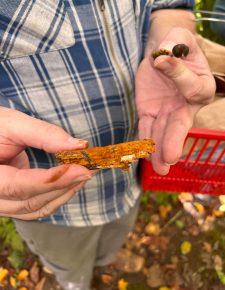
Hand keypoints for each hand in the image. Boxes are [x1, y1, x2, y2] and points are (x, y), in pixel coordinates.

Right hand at [0, 107, 92, 219]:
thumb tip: (79, 146)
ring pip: (34, 209)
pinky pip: (34, 208)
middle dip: (63, 187)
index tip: (81, 170)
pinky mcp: (10, 203)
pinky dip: (56, 197)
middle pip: (29, 202)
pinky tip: (71, 182)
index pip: (18, 186)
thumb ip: (43, 134)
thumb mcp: (10, 123)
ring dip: (62, 194)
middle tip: (89, 169)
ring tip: (83, 174)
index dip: (52, 181)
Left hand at [136, 27, 215, 174]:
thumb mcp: (179, 39)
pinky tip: (142, 155)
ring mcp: (166, 112)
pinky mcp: (149, 112)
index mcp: (200, 86)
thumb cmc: (178, 45)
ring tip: (159, 168)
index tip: (161, 60)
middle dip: (174, 141)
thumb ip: (175, 46)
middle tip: (170, 159)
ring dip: (159, 150)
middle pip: (180, 124)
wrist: (164, 53)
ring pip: (162, 132)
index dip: (180, 77)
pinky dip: (143, 140)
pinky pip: (146, 128)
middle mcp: (185, 105)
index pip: (192, 88)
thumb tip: (162, 58)